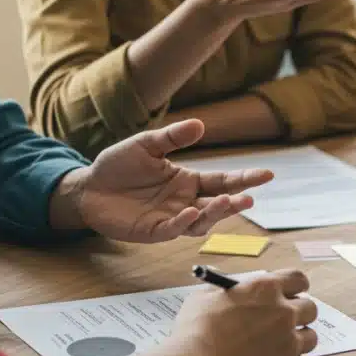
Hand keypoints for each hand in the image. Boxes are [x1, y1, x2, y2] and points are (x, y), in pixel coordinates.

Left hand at [54, 119, 272, 241]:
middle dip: (235, 202)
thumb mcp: (146, 145)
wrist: (88, 187)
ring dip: (215, 214)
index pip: (223, 181)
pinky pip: (173, 230)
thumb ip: (172, 137)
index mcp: (188, 181)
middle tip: (249, 197)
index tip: (267, 175)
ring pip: (202, 222)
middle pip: (218, 205)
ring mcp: (171, 218)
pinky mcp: (153, 231)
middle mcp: (185, 202)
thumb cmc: (118, 166)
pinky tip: (190, 213)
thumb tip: (200, 124)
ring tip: (227, 203)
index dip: (244, 178)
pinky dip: (184, 223)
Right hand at [170, 270, 317, 355]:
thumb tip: (231, 285)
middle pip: (311, 308)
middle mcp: (284, 312)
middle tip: (284, 321)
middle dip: (300, 313)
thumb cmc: (196, 330)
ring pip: (311, 337)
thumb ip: (227, 288)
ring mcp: (289, 342)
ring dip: (298, 339)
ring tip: (280, 346)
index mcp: (266, 289)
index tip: (293, 293)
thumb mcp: (205, 296)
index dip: (296, 287)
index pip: (298, 279)